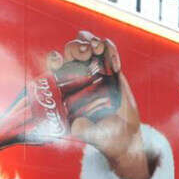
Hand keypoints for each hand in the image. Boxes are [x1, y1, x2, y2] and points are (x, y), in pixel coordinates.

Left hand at [48, 32, 149, 178]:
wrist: (124, 137)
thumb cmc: (102, 137)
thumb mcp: (90, 135)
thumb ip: (83, 131)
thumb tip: (76, 126)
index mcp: (66, 89)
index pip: (55, 68)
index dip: (54, 59)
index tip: (58, 60)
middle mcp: (78, 77)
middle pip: (71, 50)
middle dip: (76, 47)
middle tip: (86, 53)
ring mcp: (96, 70)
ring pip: (88, 43)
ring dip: (91, 41)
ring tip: (98, 49)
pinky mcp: (112, 70)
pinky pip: (108, 49)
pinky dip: (110, 50)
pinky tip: (115, 66)